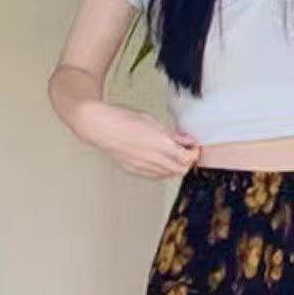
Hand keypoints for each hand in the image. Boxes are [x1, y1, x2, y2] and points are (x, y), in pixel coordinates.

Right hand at [78, 102, 199, 178]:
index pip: (187, 157)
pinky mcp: (135, 171)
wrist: (99, 126)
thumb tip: (186, 140)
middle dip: (187, 162)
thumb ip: (171, 134)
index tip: (194, 147)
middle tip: (186, 153)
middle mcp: (154, 158)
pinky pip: (155, 175)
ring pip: (168, 175)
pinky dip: (162, 170)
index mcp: (160, 143)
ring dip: (174, 167)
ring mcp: (144, 167)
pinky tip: (159, 160)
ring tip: (172, 155)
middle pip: (180, 170)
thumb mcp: (151, 120)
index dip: (194, 154)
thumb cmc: (122, 119)